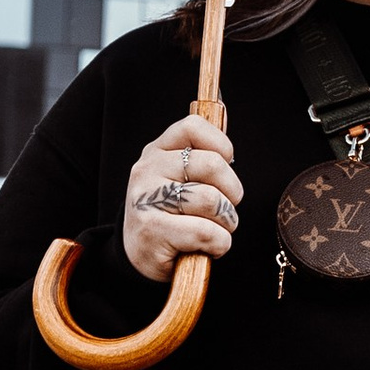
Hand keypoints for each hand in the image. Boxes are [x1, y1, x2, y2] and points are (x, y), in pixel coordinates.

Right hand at [122, 115, 243, 282]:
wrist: (137, 254)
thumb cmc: (169, 213)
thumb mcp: (177, 177)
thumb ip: (200, 152)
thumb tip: (224, 116)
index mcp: (157, 151)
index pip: (193, 126)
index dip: (221, 145)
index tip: (226, 165)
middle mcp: (147, 170)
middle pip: (212, 165)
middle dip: (232, 192)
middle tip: (227, 208)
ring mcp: (147, 200)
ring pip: (211, 201)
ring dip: (227, 221)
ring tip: (217, 229)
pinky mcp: (152, 230)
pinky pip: (206, 231)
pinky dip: (219, 243)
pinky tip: (209, 247)